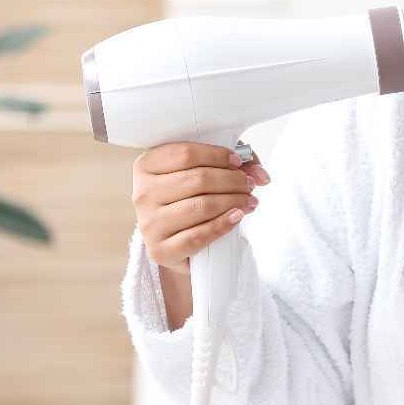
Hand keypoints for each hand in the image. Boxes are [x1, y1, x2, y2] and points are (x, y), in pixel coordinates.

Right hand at [131, 141, 271, 274]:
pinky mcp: (159, 250)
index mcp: (146, 165)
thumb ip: (235, 164)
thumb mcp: (206, 171)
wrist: (175, 240)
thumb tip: (261, 174)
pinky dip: (223, 225)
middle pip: (197, 179)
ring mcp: (148, 224)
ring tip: (250, 200)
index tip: (239, 162)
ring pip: (201, 206)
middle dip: (233, 180)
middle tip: (249, 184)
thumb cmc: (190, 197)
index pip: (186, 154)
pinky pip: (198, 236)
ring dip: (234, 201)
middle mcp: (142, 193)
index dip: (218, 155)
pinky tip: (238, 216)